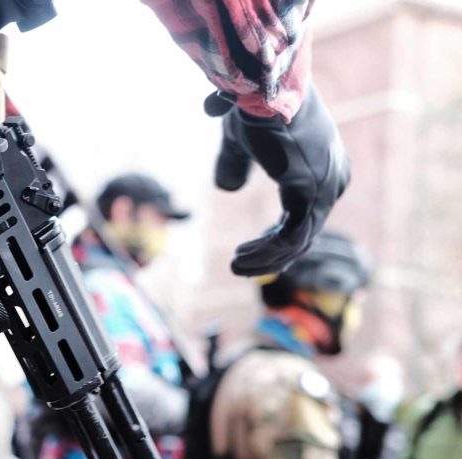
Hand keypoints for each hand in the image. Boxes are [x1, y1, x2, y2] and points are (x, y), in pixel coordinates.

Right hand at [214, 85, 349, 275]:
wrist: (263, 88)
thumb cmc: (255, 107)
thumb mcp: (242, 141)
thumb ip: (236, 164)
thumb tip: (228, 188)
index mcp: (326, 167)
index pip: (306, 215)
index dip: (277, 240)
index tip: (248, 250)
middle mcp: (333, 180)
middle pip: (305, 233)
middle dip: (270, 256)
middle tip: (239, 266)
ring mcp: (324, 188)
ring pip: (298, 242)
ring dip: (265, 259)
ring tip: (235, 266)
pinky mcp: (309, 195)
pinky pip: (290, 239)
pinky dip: (266, 253)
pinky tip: (240, 257)